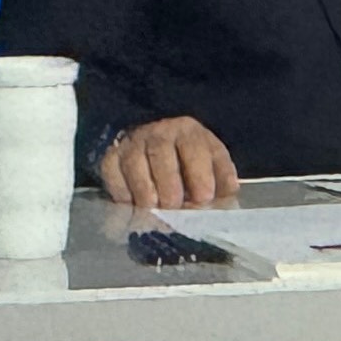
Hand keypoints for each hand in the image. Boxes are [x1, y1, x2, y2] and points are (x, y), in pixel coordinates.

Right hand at [99, 115, 239, 208]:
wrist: (156, 141)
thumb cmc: (189, 157)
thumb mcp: (211, 159)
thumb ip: (222, 176)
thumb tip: (230, 191)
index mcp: (188, 131)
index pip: (193, 148)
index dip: (199, 173)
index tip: (203, 197)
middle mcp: (157, 133)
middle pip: (160, 155)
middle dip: (169, 184)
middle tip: (174, 206)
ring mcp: (132, 144)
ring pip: (134, 164)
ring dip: (144, 190)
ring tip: (154, 209)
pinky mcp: (111, 156)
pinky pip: (111, 172)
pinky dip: (120, 190)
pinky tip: (131, 205)